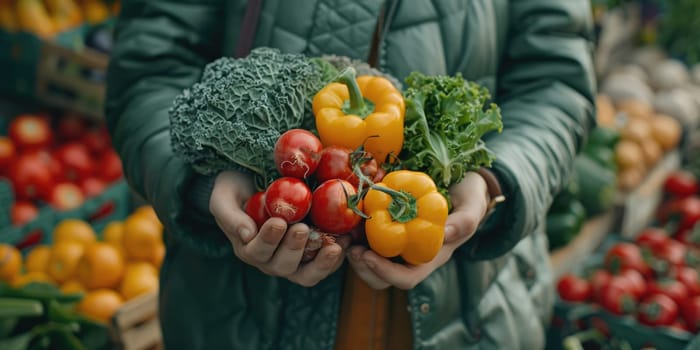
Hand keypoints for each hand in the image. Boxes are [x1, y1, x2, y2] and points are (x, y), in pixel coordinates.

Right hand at [210, 171, 347, 286]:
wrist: (252, 185)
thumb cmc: (235, 191)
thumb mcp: (224, 198)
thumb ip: (230, 216)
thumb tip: (246, 235)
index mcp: (248, 249)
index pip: (257, 252)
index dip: (269, 240)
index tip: (278, 221)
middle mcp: (270, 260)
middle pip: (284, 266)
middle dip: (294, 248)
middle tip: (303, 228)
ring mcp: (293, 260)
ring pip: (307, 274)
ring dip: (321, 262)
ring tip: (335, 245)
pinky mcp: (312, 254)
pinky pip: (325, 265)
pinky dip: (335, 256)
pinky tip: (347, 240)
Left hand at [347, 171, 489, 289]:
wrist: (462, 183)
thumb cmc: (469, 196)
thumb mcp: (473, 205)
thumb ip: (466, 220)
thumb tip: (447, 233)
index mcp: (430, 257)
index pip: (406, 279)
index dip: (385, 273)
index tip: (368, 256)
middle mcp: (411, 256)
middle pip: (381, 278)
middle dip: (362, 268)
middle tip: (350, 248)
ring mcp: (398, 244)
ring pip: (370, 262)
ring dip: (354, 253)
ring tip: (346, 235)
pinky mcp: (387, 229)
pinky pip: (366, 239)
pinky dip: (355, 234)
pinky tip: (350, 219)